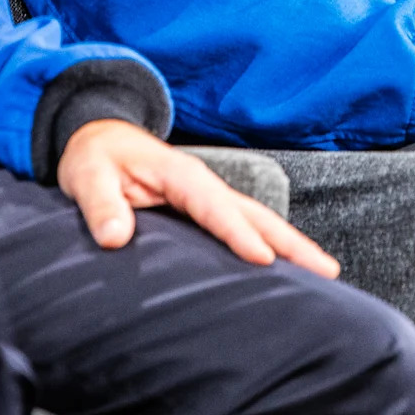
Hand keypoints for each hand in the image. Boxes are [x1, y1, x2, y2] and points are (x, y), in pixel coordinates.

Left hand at [56, 119, 338, 278]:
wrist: (99, 138)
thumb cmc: (95, 158)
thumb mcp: (87, 175)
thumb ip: (100, 204)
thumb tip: (114, 237)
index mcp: (181, 176)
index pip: (215, 208)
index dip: (238, 234)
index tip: (263, 260)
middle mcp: (205, 186)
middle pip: (256, 215)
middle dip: (291, 242)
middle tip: (327, 272)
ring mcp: (210, 198)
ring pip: (259, 222)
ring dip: (291, 247)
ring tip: (325, 275)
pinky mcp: (207, 212)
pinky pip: (245, 229)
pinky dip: (272, 248)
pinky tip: (287, 273)